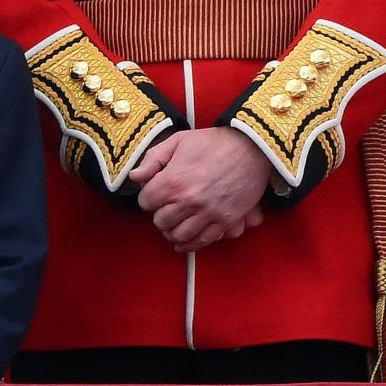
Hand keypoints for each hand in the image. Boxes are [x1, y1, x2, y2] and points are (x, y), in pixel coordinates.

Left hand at [130, 127, 270, 252]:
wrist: (251, 149)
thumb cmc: (212, 143)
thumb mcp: (177, 142)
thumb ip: (152, 160)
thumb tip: (134, 177)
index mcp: (173, 181)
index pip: (146, 202)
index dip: (147, 197)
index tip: (154, 193)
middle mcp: (189, 201)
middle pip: (160, 222)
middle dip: (159, 214)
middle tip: (164, 208)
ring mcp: (208, 213)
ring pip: (179, 235)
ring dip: (172, 230)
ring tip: (173, 223)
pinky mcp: (225, 222)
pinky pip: (202, 241)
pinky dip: (190, 244)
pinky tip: (184, 241)